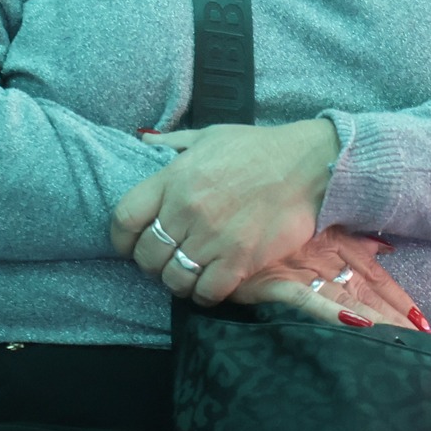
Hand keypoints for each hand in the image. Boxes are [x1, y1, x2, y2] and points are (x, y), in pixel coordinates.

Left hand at [111, 119, 340, 304]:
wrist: (309, 165)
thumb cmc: (257, 148)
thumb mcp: (208, 136)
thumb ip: (171, 143)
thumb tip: (143, 141)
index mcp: (173, 178)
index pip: (124, 218)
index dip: (121, 238)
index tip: (130, 244)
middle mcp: (188, 209)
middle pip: (147, 254)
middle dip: (150, 263)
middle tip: (164, 261)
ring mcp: (213, 237)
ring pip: (174, 278)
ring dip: (176, 281)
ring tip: (186, 275)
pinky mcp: (241, 259)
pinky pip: (207, 291)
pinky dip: (203, 294)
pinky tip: (209, 285)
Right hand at [229, 226, 427, 329]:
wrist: (217, 223)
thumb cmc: (262, 226)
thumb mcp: (310, 227)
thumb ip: (350, 239)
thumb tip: (387, 247)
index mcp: (331, 239)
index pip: (372, 271)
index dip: (397, 295)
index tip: (420, 320)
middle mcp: (320, 253)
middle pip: (365, 289)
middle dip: (394, 316)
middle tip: (423, 342)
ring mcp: (298, 268)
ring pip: (345, 297)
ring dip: (374, 320)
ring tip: (401, 343)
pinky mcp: (274, 281)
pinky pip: (308, 299)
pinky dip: (331, 312)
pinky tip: (355, 324)